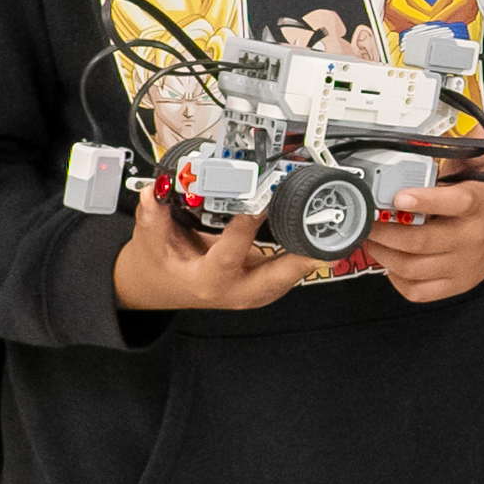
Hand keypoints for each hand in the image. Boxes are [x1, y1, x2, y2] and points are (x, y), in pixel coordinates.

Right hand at [113, 186, 311, 316]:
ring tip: (333, 235)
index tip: (260, 203)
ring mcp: (253, 292)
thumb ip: (153, 216)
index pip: (230, 253)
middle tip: (326, 240)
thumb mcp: (150, 241)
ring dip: (311, 257)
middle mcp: (235, 291)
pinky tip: (321, 240)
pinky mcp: (264, 286)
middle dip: (302, 259)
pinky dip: (305, 257)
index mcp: (207, 280)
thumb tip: (154, 191)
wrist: (165, 288)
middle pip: (276, 278)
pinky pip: (290, 272)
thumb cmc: (162, 266)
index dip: (246, 228)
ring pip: (289, 277)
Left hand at [368, 165, 483, 302]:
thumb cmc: (483, 198)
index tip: (400, 196)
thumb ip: (478, 144)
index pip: (454, 203)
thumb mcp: (482, 167)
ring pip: (414, 268)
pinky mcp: (455, 284)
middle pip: (423, 242)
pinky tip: (392, 260)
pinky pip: (418, 290)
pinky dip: (397, 278)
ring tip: (373, 238)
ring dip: (385, 254)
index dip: (426, 201)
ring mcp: (462, 263)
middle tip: (367, 221)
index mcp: (477, 204)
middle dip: (386, 232)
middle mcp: (471, 236)